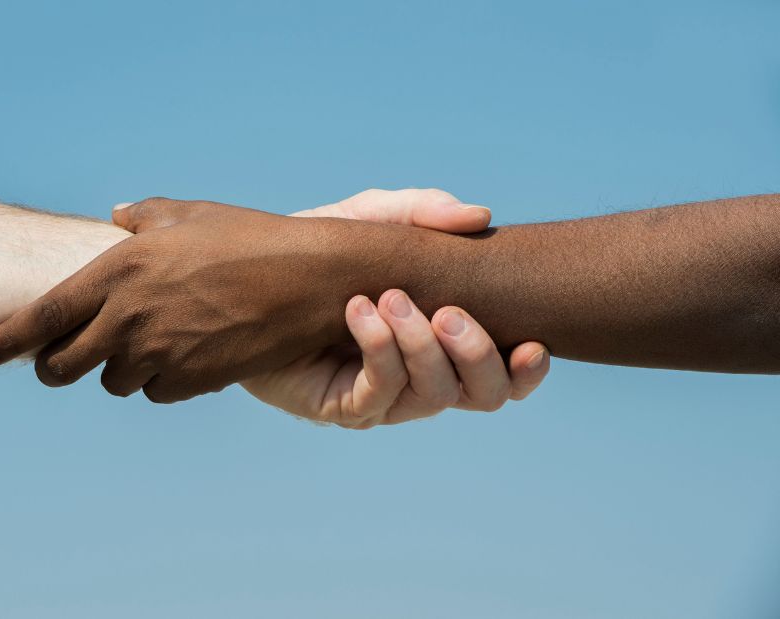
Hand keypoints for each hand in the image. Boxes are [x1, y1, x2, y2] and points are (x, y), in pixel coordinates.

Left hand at [0, 198, 426, 402]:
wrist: (308, 281)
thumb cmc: (251, 238)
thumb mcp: (191, 213)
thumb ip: (142, 215)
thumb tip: (115, 216)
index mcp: (120, 270)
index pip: (43, 315)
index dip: (8, 338)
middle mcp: (130, 317)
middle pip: (63, 366)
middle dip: (57, 367)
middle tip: (64, 361)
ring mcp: (160, 353)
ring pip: (113, 383)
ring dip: (120, 370)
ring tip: (148, 345)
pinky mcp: (191, 381)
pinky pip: (156, 393)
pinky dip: (161, 380)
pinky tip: (186, 355)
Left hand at [242, 189, 549, 427]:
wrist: (252, 281)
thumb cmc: (323, 255)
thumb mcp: (371, 221)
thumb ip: (421, 212)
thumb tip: (479, 216)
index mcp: (446, 342)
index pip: (505, 373)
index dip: (528, 372)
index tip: (535, 343)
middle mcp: (425, 377)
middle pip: (484, 396)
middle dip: (477, 354)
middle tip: (447, 310)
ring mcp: (386, 397)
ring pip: (435, 397)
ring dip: (422, 346)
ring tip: (389, 298)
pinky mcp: (345, 407)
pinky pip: (380, 394)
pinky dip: (379, 349)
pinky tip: (359, 311)